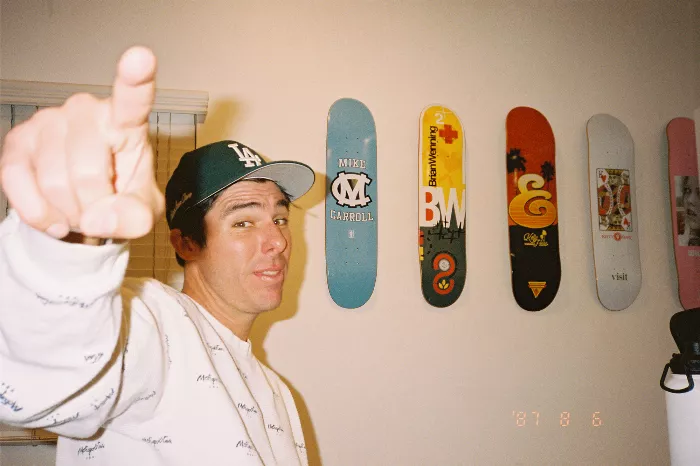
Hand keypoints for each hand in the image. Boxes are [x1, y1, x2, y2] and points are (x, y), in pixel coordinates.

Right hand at [0, 46, 163, 239]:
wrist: (85, 212)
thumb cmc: (121, 201)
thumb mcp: (142, 214)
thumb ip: (134, 217)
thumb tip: (97, 218)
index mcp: (126, 123)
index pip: (133, 99)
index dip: (136, 79)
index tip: (141, 58)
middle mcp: (85, 111)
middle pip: (87, 173)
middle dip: (93, 206)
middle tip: (99, 208)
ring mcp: (48, 121)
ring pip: (54, 183)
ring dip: (68, 212)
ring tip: (79, 209)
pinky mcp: (16, 140)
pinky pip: (18, 182)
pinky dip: (38, 213)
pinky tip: (54, 218)